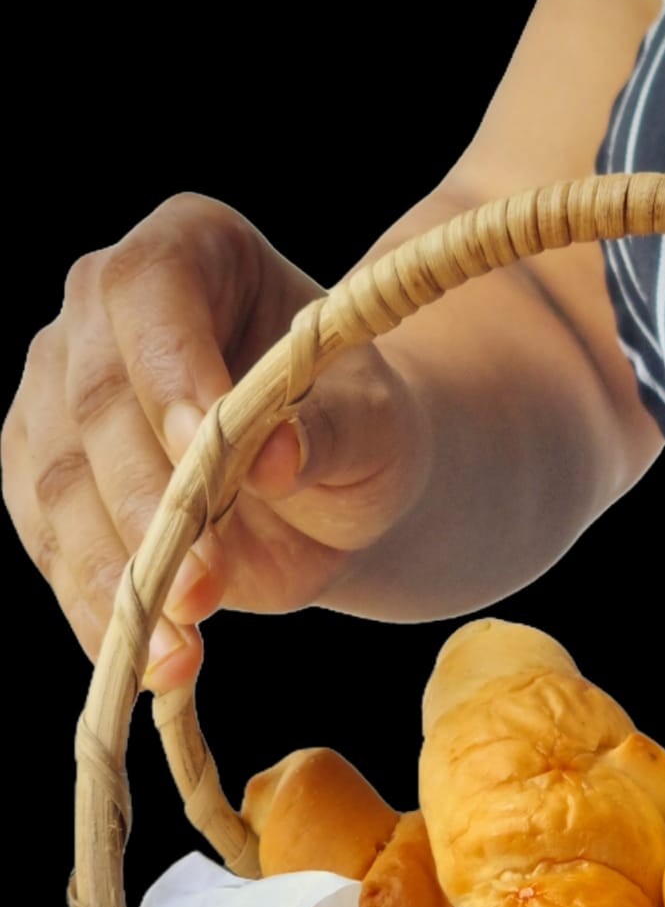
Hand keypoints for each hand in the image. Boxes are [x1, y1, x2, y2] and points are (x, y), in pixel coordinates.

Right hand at [3, 193, 428, 690]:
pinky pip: (52, 546)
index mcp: (190, 248)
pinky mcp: (43, 479)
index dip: (170, 372)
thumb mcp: (379, 428)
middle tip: (199, 587)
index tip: (208, 456)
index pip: (151, 292)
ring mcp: (56, 393)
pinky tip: (144, 657)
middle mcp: (98, 307)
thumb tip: (276, 457)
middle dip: (146, 504)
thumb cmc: (359, 431)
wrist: (330, 489)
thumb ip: (335, 431)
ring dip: (114, 577)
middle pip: (92, 401)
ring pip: (58, 484)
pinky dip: (96, 609)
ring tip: (177, 649)